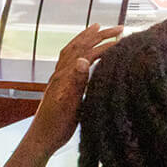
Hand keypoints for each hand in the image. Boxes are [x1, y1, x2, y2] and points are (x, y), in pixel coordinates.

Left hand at [24, 24, 119, 156]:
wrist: (42, 138)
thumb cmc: (56, 125)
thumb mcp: (70, 105)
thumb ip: (76, 82)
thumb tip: (83, 59)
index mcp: (64, 76)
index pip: (87, 53)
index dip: (105, 45)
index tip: (123, 39)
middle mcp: (60, 73)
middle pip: (79, 47)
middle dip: (98, 35)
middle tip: (119, 28)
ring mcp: (58, 77)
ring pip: (72, 51)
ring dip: (86, 38)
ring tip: (98, 28)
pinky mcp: (59, 84)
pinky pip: (68, 59)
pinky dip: (78, 49)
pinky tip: (84, 51)